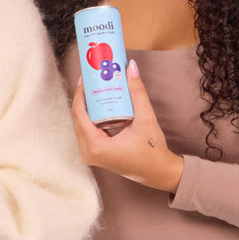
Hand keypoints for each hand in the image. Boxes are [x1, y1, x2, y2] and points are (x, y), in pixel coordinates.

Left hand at [71, 60, 183, 192]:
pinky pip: (87, 131)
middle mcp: (88, 152)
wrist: (160, 173)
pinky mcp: (95, 154)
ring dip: (86, 106)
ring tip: (93, 87)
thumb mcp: (146, 119)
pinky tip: (96, 103)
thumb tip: (130, 66)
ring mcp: (90, 154)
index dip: (80, 93)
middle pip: (78, 118)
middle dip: (83, 97)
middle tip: (90, 79)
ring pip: (81, 124)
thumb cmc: (154, 150)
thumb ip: (138, 92)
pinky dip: (90, 117)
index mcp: (96, 146)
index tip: (85, 77)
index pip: (79, 114)